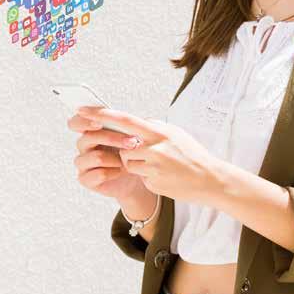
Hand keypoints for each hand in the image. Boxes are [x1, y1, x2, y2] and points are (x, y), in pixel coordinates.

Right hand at [68, 113, 145, 199]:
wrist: (140, 175)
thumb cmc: (135, 151)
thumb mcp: (135, 134)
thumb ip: (128, 123)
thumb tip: (127, 116)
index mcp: (91, 130)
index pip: (77, 122)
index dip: (83, 121)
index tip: (99, 122)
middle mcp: (84, 146)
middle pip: (88, 137)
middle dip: (111, 138)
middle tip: (132, 141)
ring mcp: (83, 163)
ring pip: (97, 157)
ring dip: (117, 158)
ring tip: (128, 161)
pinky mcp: (85, 179)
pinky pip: (99, 174)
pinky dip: (114, 172)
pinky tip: (120, 172)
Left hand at [76, 107, 225, 203]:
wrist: (210, 180)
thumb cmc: (193, 155)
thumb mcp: (176, 134)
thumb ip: (155, 128)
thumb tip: (138, 123)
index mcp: (159, 132)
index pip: (125, 120)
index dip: (102, 115)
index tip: (83, 111)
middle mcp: (154, 148)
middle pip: (123, 146)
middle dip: (121, 149)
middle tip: (132, 150)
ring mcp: (153, 166)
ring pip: (129, 163)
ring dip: (137, 164)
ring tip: (158, 166)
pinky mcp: (153, 182)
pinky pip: (140, 177)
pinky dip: (148, 176)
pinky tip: (165, 177)